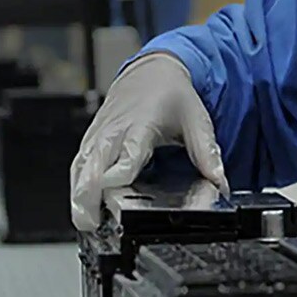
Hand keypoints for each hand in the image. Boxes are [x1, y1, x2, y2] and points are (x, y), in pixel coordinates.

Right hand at [70, 53, 230, 230]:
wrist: (152, 72)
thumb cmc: (172, 96)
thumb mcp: (196, 121)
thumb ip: (207, 153)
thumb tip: (220, 183)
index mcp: (141, 125)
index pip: (127, 154)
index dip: (119, 174)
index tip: (116, 194)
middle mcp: (114, 131)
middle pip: (93, 165)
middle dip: (88, 194)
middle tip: (91, 222)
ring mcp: (99, 136)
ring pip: (80, 167)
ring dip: (78, 195)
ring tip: (85, 223)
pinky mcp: (90, 140)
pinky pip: (78, 165)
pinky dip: (76, 186)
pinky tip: (81, 208)